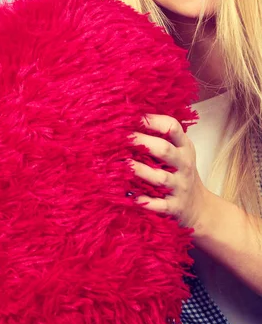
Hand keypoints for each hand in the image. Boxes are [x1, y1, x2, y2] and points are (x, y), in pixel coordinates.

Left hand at [128, 114, 209, 230]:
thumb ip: (163, 138)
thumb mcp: (179, 152)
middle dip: (144, 142)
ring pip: (161, 178)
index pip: (173, 128)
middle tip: (124, 137)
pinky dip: (146, 202)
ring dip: (141, 171)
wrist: (198, 207)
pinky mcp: (174, 207)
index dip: (153, 121)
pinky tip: (132, 197)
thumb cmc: (180, 173)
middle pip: (165, 150)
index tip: (134, 116)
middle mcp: (184, 165)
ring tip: (124, 164)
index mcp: (184, 148)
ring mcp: (179, 187)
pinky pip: (160, 205)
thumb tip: (131, 118)